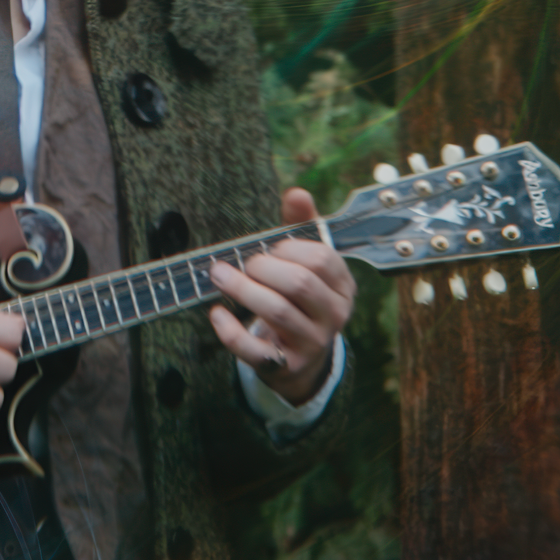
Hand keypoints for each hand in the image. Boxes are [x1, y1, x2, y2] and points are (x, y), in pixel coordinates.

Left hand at [208, 186, 353, 405]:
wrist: (303, 362)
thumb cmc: (300, 300)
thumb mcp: (306, 264)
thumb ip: (301, 227)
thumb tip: (297, 192)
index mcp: (342, 286)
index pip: (322, 259)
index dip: (289, 248)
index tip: (269, 249)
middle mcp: (334, 316)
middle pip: (300, 284)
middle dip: (263, 268)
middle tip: (243, 264)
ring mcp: (313, 343)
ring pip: (279, 313)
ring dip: (243, 290)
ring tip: (219, 277)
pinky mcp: (286, 366)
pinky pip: (256, 350)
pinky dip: (231, 332)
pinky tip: (216, 314)